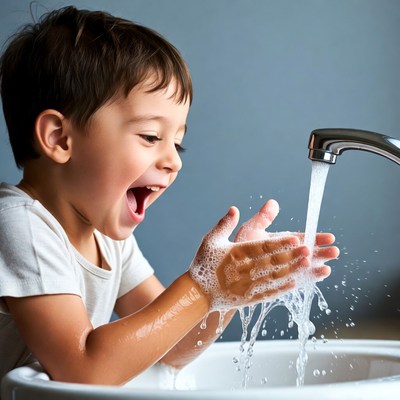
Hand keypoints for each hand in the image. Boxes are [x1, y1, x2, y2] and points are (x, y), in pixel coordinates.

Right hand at [189, 206, 309, 310]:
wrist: (196, 293)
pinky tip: (294, 284)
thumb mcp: (210, 240)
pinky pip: (268, 293)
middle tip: (309, 250)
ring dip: (291, 270)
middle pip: (272, 262)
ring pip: (273, 277)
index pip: (262, 247)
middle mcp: (244, 270)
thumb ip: (223, 225)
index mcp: (236, 254)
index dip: (279, 243)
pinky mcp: (248, 299)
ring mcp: (247, 286)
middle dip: (291, 255)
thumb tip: (234, 209)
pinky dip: (281, 289)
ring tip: (306, 264)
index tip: (294, 238)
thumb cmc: (203, 264)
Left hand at [235, 199, 338, 280]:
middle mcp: (281, 256)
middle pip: (304, 254)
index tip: (330, 237)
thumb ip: (262, 219)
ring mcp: (279, 271)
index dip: (314, 238)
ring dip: (315, 267)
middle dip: (320, 253)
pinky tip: (316, 278)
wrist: (221, 275)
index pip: (299, 239)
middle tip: (335, 251)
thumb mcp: (249, 231)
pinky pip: (292, 282)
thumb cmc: (233, 251)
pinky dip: (304, 280)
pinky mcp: (276, 285)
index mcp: (277, 242)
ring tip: (328, 267)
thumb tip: (273, 202)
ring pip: (301, 269)